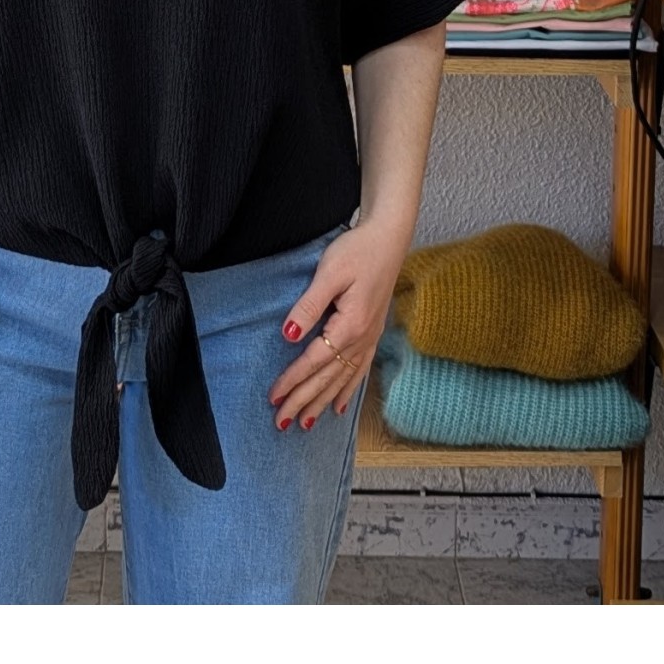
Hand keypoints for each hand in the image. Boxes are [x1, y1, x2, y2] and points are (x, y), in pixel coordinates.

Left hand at [266, 217, 409, 429]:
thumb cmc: (358, 251)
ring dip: (323, 402)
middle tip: (282, 423)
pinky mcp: (373, 332)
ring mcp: (370, 337)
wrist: (389, 238)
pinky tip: (339, 407)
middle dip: (304, 401)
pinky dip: (347, 390)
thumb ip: (309, 305)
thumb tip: (289, 335)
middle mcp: (363, 338)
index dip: (293, 380)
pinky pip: (359, 370)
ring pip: (343, 379)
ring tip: (306, 424)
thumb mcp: (329, 273)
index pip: (315, 361)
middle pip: (328, 378)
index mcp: (351, 325)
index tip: (274, 397)